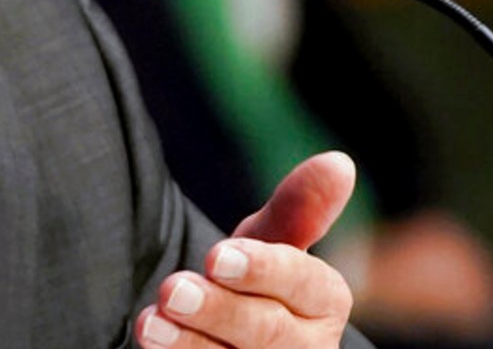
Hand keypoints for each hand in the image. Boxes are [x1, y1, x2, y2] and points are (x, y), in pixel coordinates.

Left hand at [136, 152, 357, 348]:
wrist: (224, 335)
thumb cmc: (250, 280)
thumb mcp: (269, 240)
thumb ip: (297, 208)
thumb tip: (341, 162)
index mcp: (324, 301)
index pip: (305, 283)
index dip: (262, 270)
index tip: (216, 256)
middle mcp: (309, 346)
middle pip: (269, 331)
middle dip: (219, 309)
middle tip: (174, 290)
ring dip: (190, 345)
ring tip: (151, 324)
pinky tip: (153, 344)